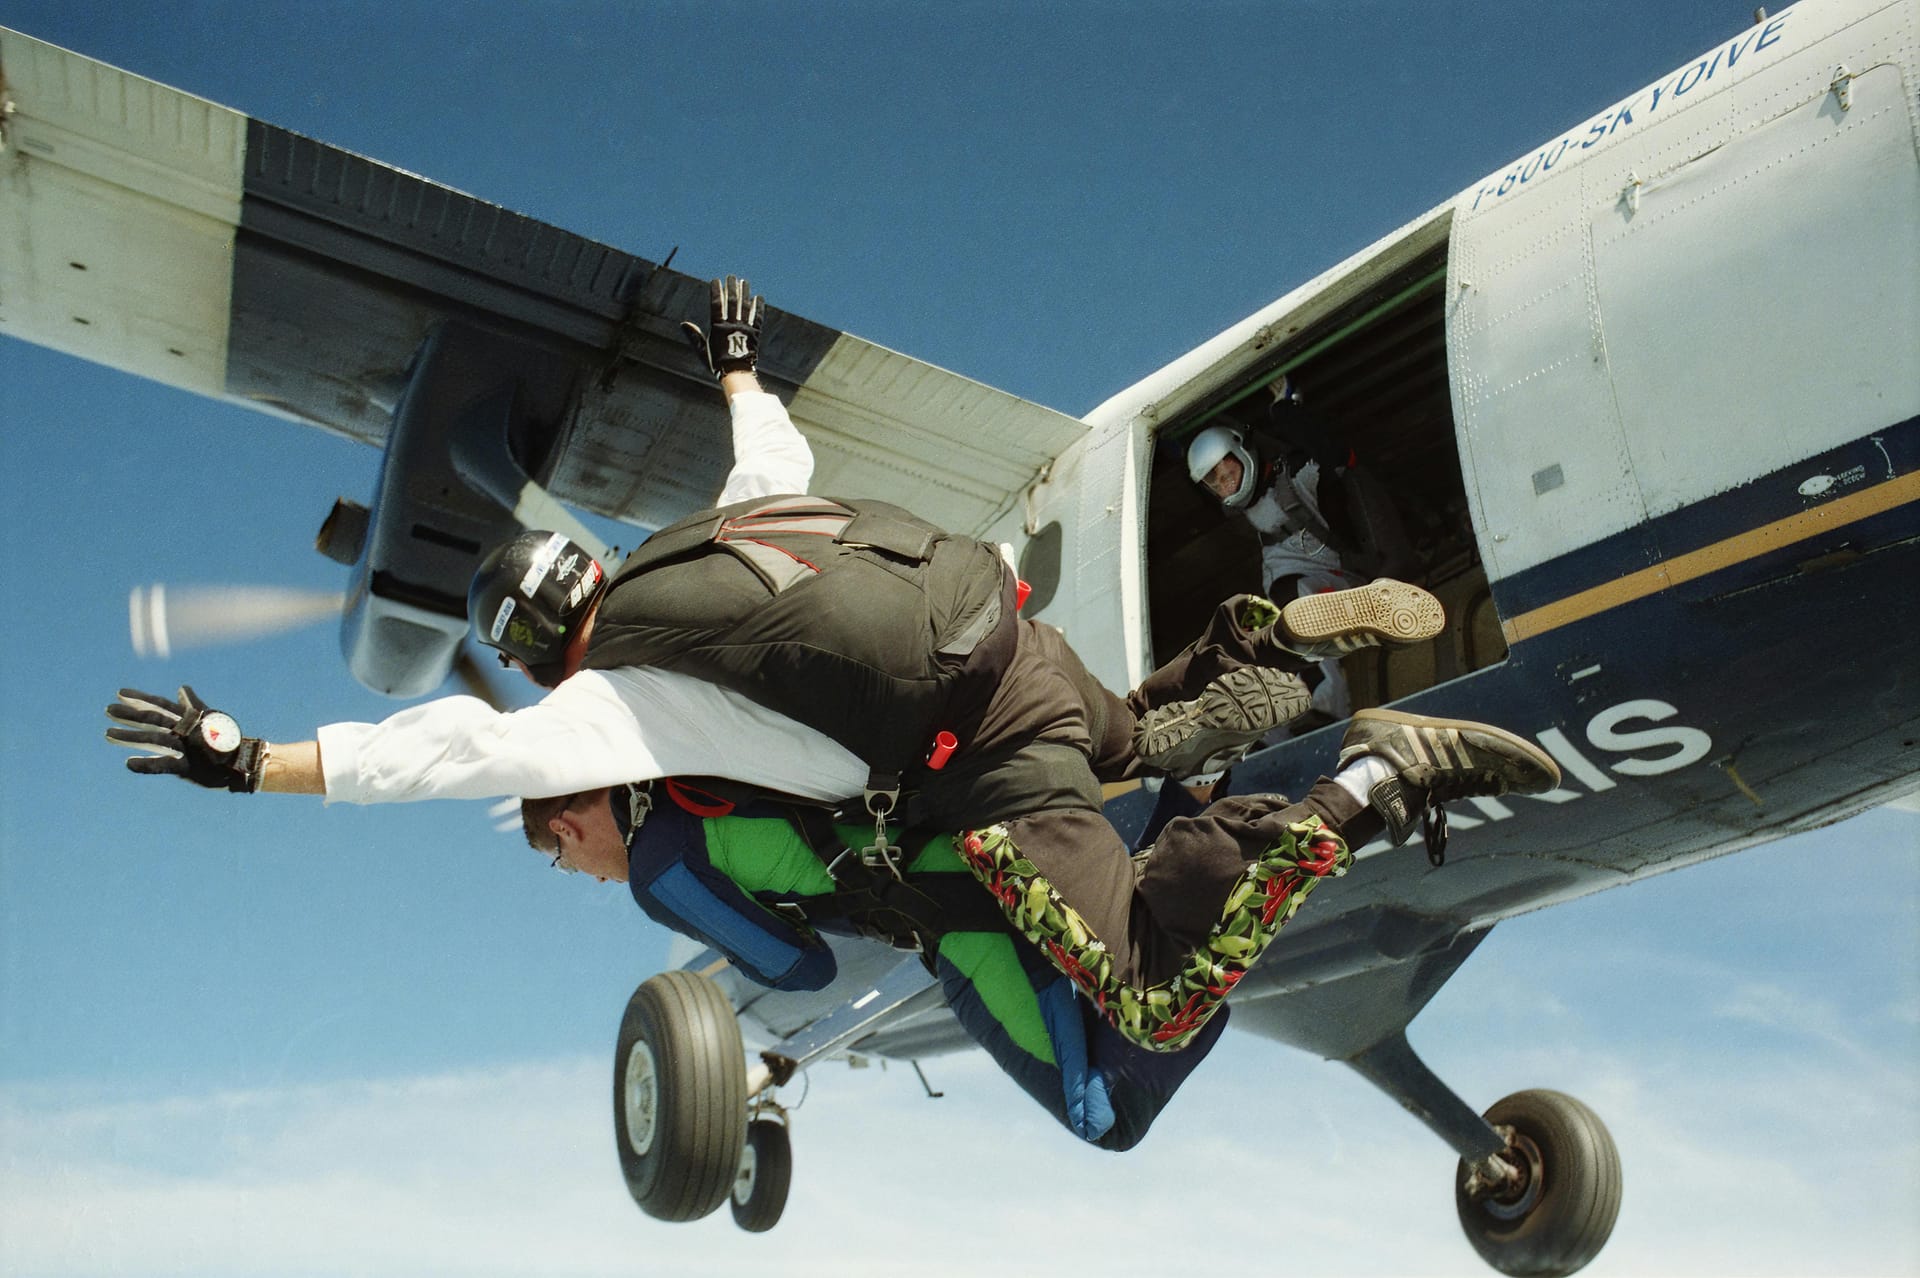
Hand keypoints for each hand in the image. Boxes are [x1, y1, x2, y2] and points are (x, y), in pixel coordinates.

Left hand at [105, 686, 265, 792]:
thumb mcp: (210, 719)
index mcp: (190, 718)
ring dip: (129, 737)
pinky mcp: (188, 766)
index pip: (161, 704)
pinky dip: (146, 765)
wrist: (246, 763)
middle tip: (107, 710)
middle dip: (130, 714)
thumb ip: (193, 705)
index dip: (140, 698)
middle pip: (153, 719)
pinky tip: (128, 764)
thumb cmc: (228, 741)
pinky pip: (164, 765)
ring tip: (107, 735)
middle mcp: (186, 730)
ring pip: (154, 739)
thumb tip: (182, 689)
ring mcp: (187, 747)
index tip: (119, 693)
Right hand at [680, 275, 763, 379]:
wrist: (736, 373)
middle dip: (731, 287)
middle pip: (732, 302)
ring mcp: (745, 328)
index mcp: (718, 328)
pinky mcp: (755, 334)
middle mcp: (732, 325)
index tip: (716, 281)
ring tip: (744, 281)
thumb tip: (684, 324)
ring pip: (745, 307)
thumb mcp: (702, 349)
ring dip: (745, 293)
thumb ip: (694, 335)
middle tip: (731, 276)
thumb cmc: (717, 363)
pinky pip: (757, 317)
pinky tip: (758, 297)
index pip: (716, 304)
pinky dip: (758, 307)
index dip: (716, 291)